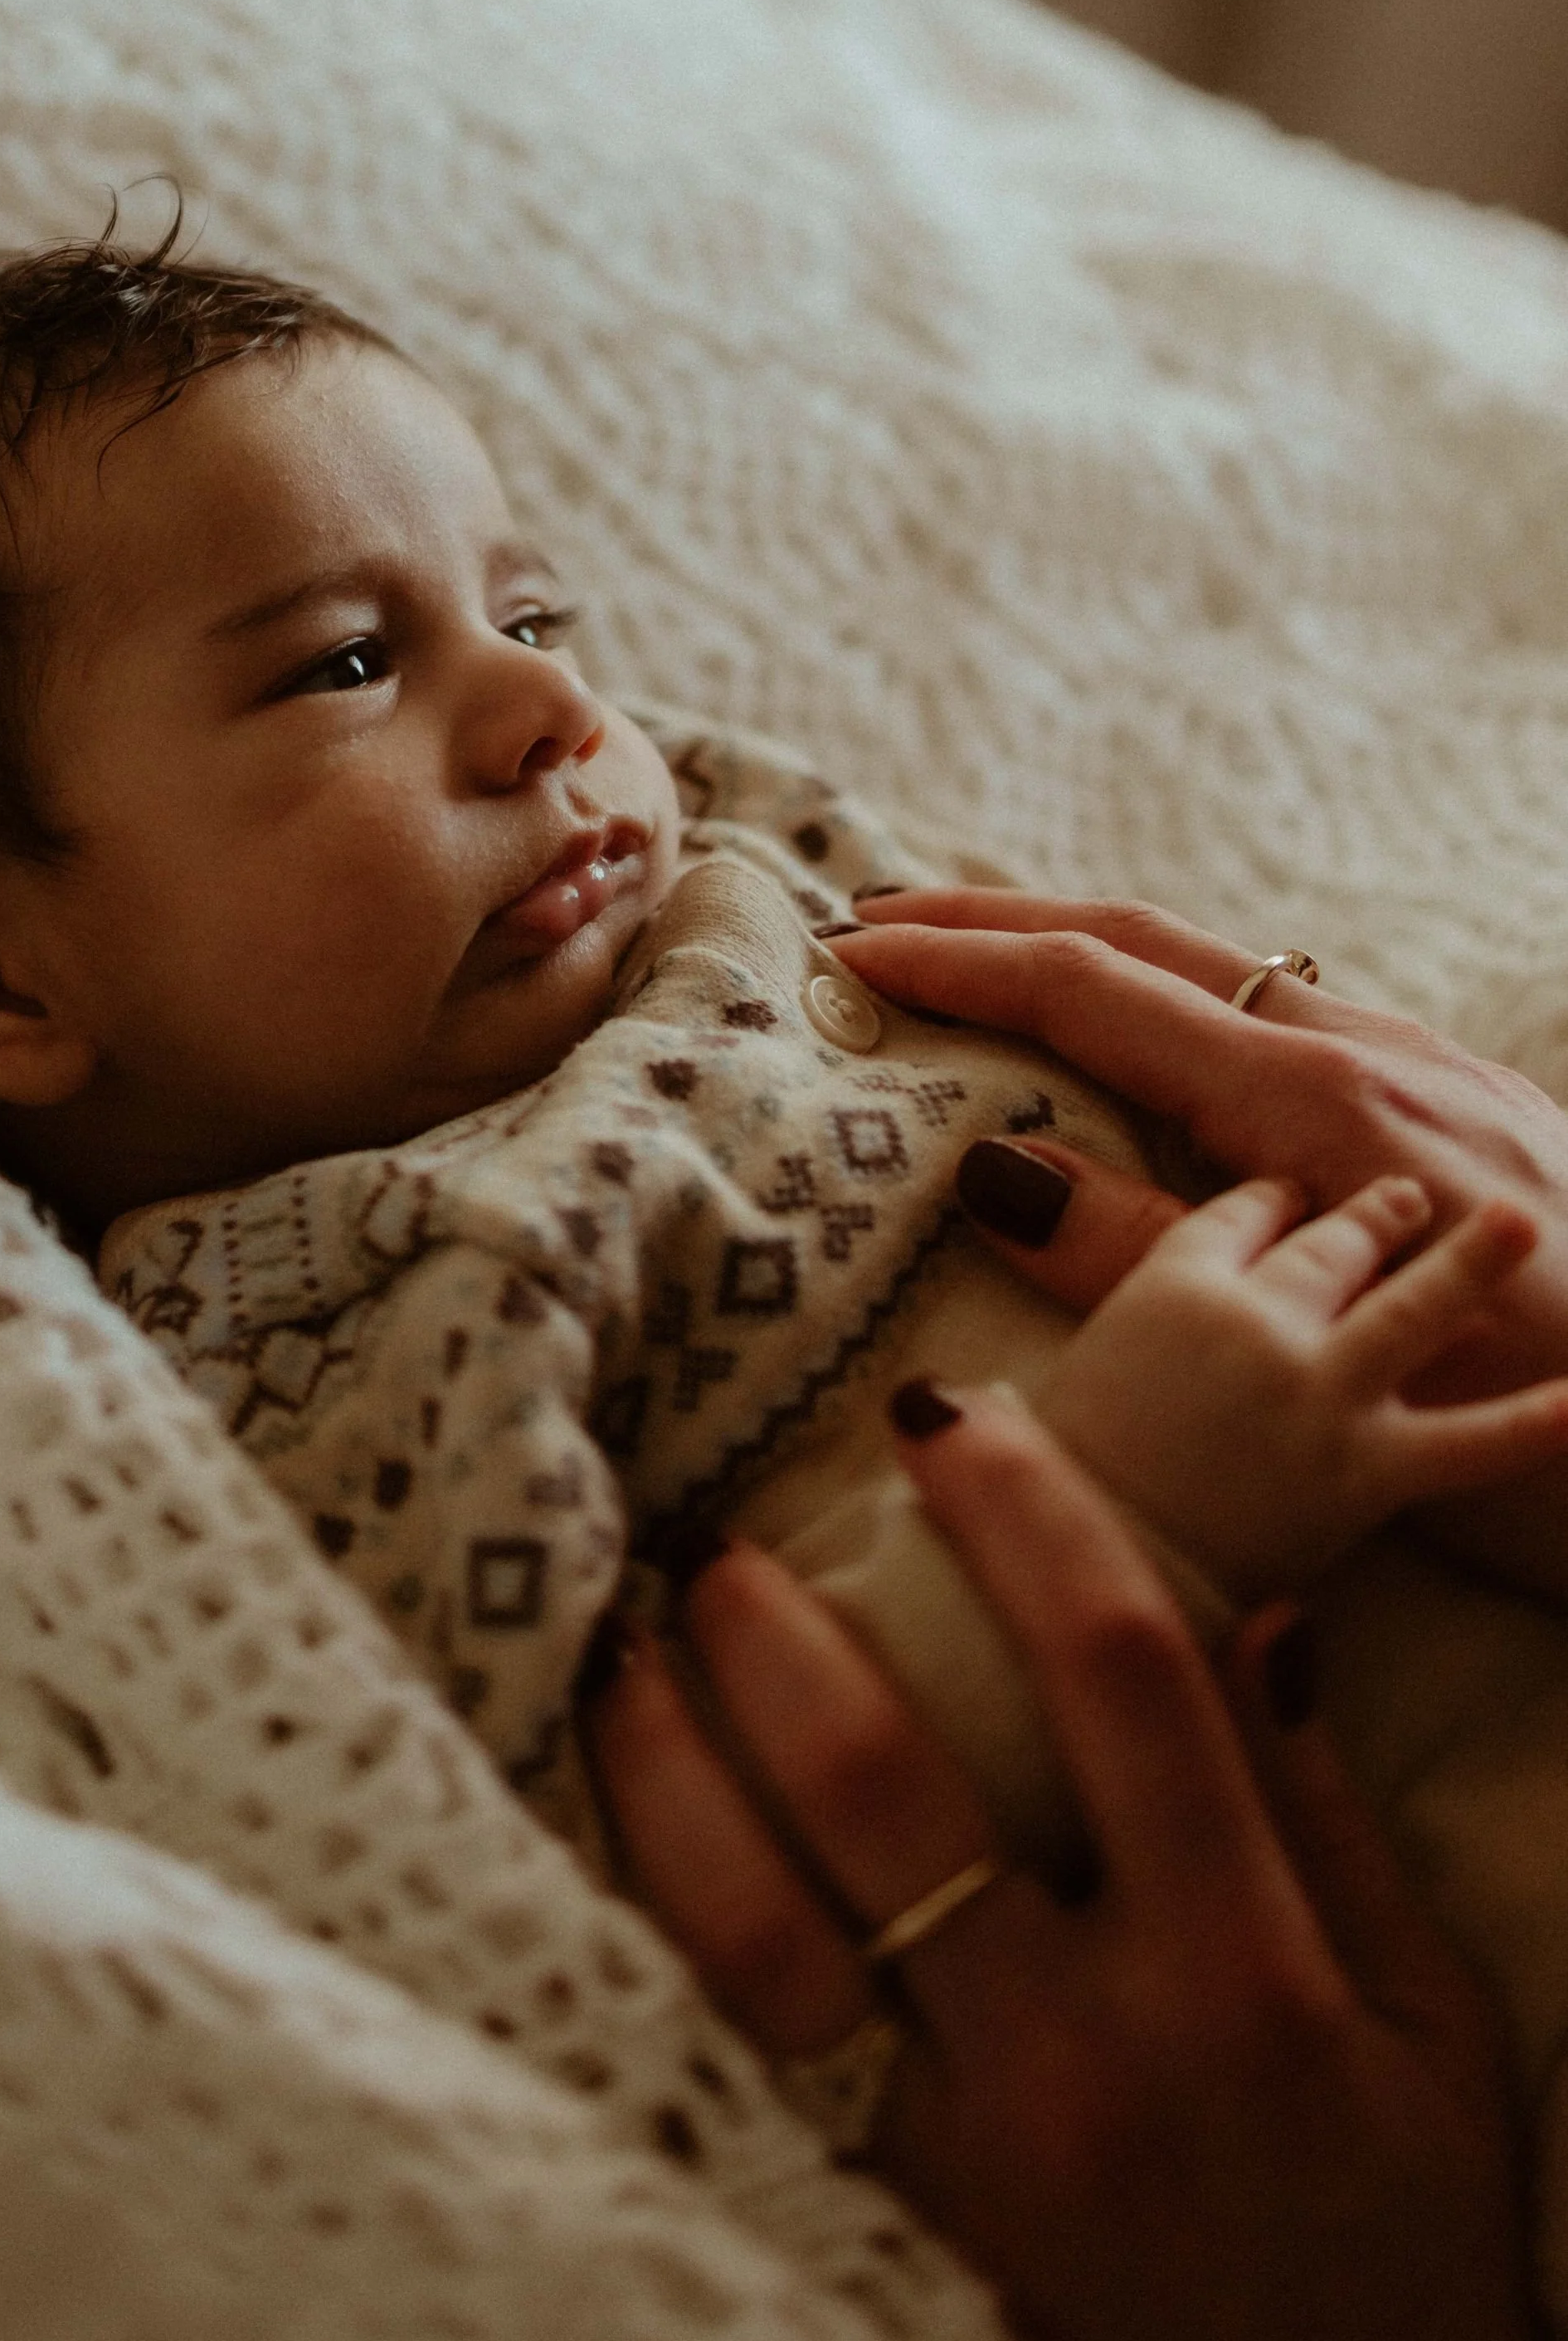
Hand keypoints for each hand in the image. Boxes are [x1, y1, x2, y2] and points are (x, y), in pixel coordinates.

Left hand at [586, 1391, 1558, 2340]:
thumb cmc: (1407, 2242)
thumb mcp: (1430, 2024)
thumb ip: (1327, 1818)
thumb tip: (1256, 1619)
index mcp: (1242, 1968)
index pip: (1119, 1674)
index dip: (1028, 1518)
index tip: (949, 1418)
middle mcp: (1088, 2048)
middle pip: (890, 1785)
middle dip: (785, 1634)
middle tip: (721, 1539)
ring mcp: (970, 2147)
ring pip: (765, 1928)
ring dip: (675, 1771)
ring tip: (625, 1658)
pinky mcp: (898, 2220)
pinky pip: (748, 2052)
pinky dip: (672, 1927)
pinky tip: (625, 1829)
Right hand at [833, 890, 1567, 1587]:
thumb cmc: (1562, 1423)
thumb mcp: (1334, 1361)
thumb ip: (1160, 1258)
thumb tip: (992, 1165)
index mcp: (1320, 1099)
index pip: (1095, 992)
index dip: (959, 966)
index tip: (844, 952)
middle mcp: (1367, 1050)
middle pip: (1146, 940)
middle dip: (1001, 917)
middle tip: (878, 917)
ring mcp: (1421, 1067)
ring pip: (1217, 966)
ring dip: (1085, 948)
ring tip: (988, 963)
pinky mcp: (1455, 1105)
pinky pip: (1273, 1009)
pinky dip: (1166, 997)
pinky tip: (1154, 1045)